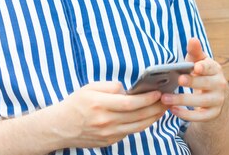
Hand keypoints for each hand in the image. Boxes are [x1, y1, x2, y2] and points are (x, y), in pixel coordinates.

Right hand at [47, 81, 166, 148]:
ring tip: (162, 109)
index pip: (130, 103)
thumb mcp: (89, 88)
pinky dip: (142, 124)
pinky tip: (148, 117)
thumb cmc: (76, 103)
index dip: (147, 98)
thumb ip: (110, 86)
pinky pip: (130, 132)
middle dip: (156, 107)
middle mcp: (105, 121)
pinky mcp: (109, 141)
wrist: (61, 126)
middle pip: (138, 116)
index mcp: (99, 104)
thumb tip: (128, 90)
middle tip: (167, 100)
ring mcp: (108, 134)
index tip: (158, 92)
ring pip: (138, 127)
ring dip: (153, 118)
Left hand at [160, 38, 228, 121]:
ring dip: (182, 100)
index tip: (196, 67)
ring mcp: (217, 101)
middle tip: (178, 80)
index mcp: (215, 70)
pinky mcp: (212, 114)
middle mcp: (219, 85)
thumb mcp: (199, 61)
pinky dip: (186, 115)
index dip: (204, 67)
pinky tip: (172, 110)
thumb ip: (195, 51)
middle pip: (205, 84)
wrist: (216, 95)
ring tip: (165, 98)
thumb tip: (192, 39)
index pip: (211, 67)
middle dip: (192, 82)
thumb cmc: (202, 73)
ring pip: (201, 101)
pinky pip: (200, 117)